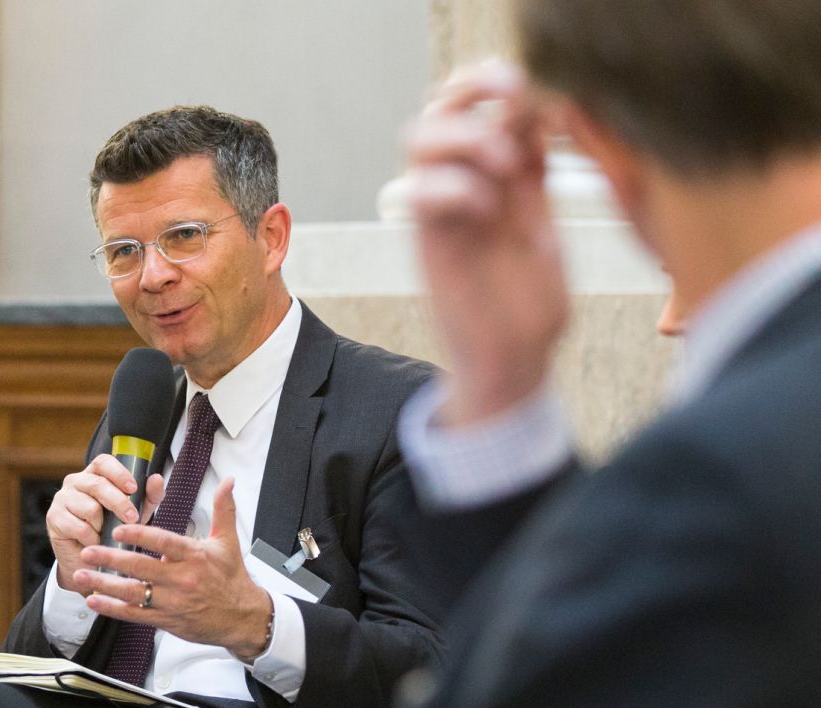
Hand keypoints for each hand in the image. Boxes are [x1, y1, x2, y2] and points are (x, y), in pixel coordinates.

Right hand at [47, 455, 165, 594]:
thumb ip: (148, 497)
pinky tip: (93, 542)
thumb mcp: (135, 514)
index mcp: (94, 475)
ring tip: (104, 533)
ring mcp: (62, 498)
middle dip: (119, 502)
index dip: (118, 473)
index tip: (133, 488)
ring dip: (103, 526)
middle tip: (132, 518)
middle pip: (98, 484)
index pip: (103, 462)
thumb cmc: (111, 532)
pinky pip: (80, 527)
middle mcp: (75, 482)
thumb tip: (157, 479)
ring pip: (90, 507)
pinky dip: (92, 539)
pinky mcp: (54, 518)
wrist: (89, 561)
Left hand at [71, 476, 273, 659]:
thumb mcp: (228, 541)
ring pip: (133, 593)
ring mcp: (172, 602)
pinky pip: (134, 614)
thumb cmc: (232, 577)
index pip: (164, 542)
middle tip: (88, 550)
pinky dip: (112, 608)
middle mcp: (182, 579)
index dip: (140, 534)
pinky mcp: (166, 620)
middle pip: (142, 568)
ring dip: (104, 584)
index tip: (119, 528)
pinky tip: (93, 600)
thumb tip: (228, 481)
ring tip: (81, 574)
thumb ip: (223, 509)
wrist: (242, 618)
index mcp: (194, 556)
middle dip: (111, 559)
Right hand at [404, 59, 568, 425]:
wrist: (512, 365)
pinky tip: (486, 208)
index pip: (479, 107)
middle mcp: (463, 188)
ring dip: (463, 137)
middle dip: (472, 90)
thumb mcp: (546, 227)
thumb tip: (540, 115)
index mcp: (497, 181)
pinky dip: (454, 186)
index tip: (529, 86)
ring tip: (504, 166)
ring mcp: (443, 214)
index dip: (497, 84)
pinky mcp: (429, 242)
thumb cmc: (531, 309)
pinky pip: (421, 193)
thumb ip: (537, 176)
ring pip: (419, 139)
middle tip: (511, 101)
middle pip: (440, 109)